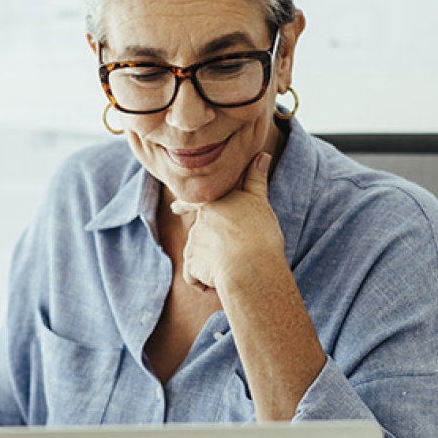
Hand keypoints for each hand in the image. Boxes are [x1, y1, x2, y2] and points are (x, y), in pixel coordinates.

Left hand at [172, 151, 284, 295]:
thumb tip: (262, 154)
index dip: (183, 205)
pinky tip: (220, 284)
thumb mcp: (260, 202)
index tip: (174, 208)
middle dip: (206, 245)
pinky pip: (195, 278)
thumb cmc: (260, 233)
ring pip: (199, 258)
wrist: (250, 265)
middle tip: (227, 254)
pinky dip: (205, 283)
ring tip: (235, 269)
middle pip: (198, 235)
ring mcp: (192, 244)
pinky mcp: (190, 266)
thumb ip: (256, 180)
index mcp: (213, 204)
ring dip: (212, 266)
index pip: (192, 202)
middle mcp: (198, 222)